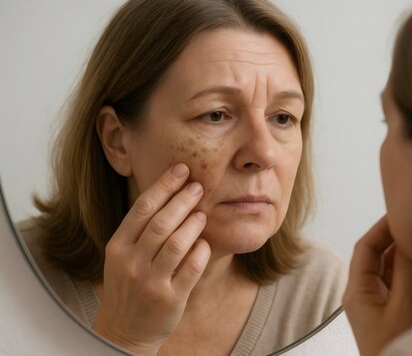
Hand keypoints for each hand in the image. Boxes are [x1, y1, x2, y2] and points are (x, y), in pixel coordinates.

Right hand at [92, 164, 210, 355]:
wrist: (123, 331)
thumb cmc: (128, 286)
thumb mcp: (121, 257)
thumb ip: (139, 230)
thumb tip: (169, 193)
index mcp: (117, 247)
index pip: (141, 208)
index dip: (164, 185)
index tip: (181, 169)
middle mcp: (131, 263)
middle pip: (160, 223)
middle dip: (182, 200)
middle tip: (198, 186)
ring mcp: (150, 283)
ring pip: (177, 244)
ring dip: (193, 224)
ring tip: (202, 213)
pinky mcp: (170, 299)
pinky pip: (191, 269)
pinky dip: (200, 251)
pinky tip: (204, 242)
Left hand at [343, 216, 411, 355]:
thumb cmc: (395, 347)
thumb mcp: (405, 306)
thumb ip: (407, 270)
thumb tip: (410, 239)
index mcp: (356, 291)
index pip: (364, 248)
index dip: (380, 228)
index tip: (398, 213)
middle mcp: (360, 293)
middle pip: (372, 254)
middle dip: (390, 236)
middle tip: (410, 219)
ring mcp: (373, 301)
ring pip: (384, 267)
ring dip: (398, 250)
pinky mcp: (386, 309)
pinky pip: (393, 280)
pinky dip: (404, 266)